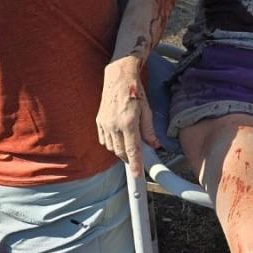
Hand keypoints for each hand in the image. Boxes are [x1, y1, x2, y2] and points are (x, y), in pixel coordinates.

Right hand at [96, 57, 159, 176]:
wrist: (119, 78)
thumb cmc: (135, 91)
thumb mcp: (147, 110)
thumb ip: (149, 130)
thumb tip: (154, 144)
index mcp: (129, 122)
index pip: (133, 150)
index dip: (135, 164)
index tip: (137, 174)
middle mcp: (114, 125)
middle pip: (121, 152)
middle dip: (129, 158)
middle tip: (137, 158)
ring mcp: (105, 124)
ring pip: (111, 148)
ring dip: (120, 151)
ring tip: (129, 145)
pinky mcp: (99, 121)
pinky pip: (104, 140)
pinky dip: (111, 144)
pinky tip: (118, 139)